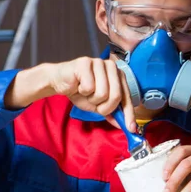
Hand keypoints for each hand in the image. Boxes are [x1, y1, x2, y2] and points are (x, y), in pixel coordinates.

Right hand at [4, 57, 135, 132]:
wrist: (59, 82)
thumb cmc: (81, 91)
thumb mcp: (99, 105)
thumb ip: (113, 113)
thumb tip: (128, 127)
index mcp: (118, 75)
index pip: (127, 97)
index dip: (129, 114)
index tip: (131, 129)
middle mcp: (112, 66)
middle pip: (116, 96)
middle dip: (105, 107)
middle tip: (95, 105)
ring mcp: (99, 62)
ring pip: (103, 93)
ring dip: (91, 99)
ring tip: (84, 92)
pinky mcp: (85, 62)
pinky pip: (89, 87)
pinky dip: (82, 92)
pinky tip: (77, 85)